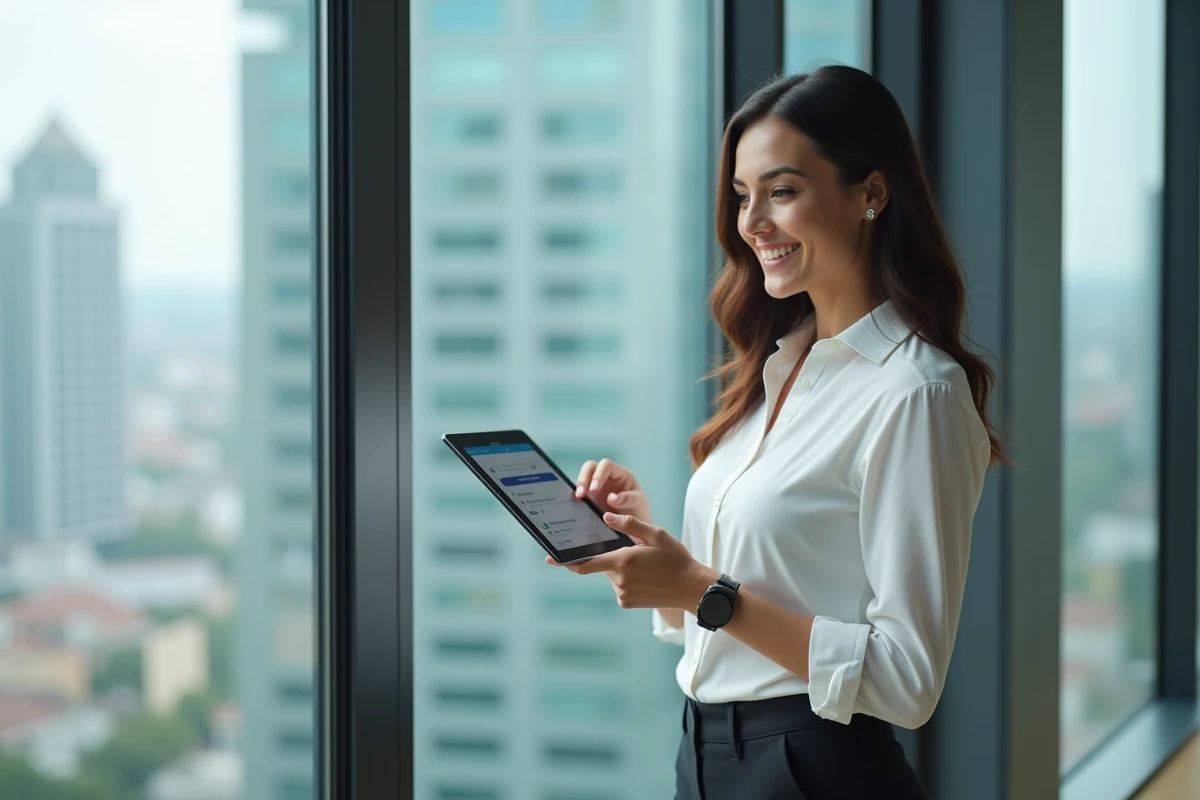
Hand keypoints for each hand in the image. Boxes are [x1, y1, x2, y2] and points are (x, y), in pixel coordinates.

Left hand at [546, 513, 715, 610]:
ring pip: (611, 575)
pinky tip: (646, 577)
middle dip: (612, 556)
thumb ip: (630, 524)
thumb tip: (607, 517)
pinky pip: (618, 586)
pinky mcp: (626, 603)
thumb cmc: (676, 559)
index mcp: (623, 561)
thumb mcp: (657, 535)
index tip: (549, 558)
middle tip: (636, 552)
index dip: (565, 561)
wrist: (692, 589)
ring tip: (646, 566)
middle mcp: (619, 580)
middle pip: (602, 564)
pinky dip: (626, 579)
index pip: (586, 563)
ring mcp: (622, 594)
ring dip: (620, 567)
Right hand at [573, 458, 652, 523]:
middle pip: (590, 468)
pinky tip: (574, 505)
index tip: (594, 489)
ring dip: (578, 488)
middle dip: (583, 479)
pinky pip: (581, 493)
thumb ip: (627, 499)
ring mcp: (597, 487)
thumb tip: (611, 498)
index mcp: (621, 474)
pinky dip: (576, 497)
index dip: (598, 475)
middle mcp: (607, 477)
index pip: (606, 466)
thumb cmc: (640, 511)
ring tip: (576, 501)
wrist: (637, 527)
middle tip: (581, 495)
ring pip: (583, 479)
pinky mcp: (591, 498)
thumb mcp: (638, 504)